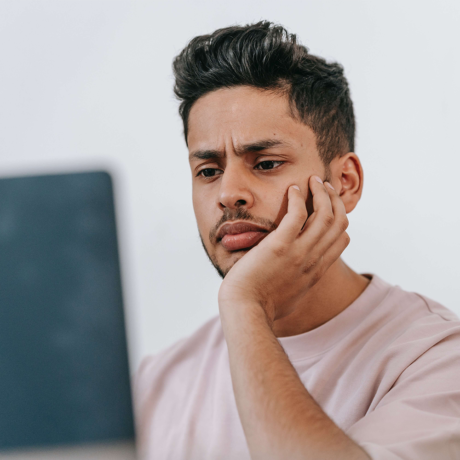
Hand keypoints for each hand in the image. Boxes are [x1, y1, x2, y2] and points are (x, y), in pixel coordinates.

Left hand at [218, 175, 349, 323]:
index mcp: (316, 271)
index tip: (329, 206)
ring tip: (313, 180)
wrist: (246, 311)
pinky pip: (297, 215)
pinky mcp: (280, 246)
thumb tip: (293, 278)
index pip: (342, 240)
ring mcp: (299, 253)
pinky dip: (298, 199)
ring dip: (321, 194)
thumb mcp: (291, 296)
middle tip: (324, 186)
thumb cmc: (262, 306)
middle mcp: (313, 260)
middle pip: (338, 223)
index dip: (340, 219)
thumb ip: (298, 283)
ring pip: (324, 215)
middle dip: (334, 200)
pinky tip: (292, 189)